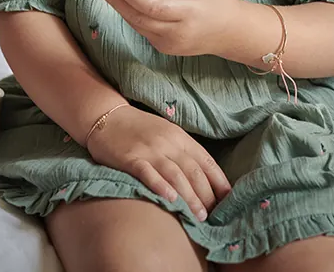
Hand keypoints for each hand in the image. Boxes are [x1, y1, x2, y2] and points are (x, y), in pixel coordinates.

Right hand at [86, 105, 231, 220]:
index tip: (227, 201)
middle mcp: (168, 143)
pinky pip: (148, 173)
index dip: (219, 182)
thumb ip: (184, 153)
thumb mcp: (167, 135)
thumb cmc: (139, 129)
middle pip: (193, 171)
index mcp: (180, 137)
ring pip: (176, 175)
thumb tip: (204, 179)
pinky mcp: (130, 158)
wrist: (107, 117)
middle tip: (212, 216)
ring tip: (198, 216)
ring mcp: (150, 150)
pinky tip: (170, 199)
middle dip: (206, 196)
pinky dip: (160, 186)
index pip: (206, 161)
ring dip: (189, 197)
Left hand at [97, 0, 243, 56]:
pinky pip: (142, 28)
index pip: (155, 7)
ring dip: (119, 5)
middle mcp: (178, 33)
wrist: (231, 32)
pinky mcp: (163, 48)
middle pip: (138, 18)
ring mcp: (169, 44)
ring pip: (136, 24)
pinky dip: (131, 13)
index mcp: (190, 13)